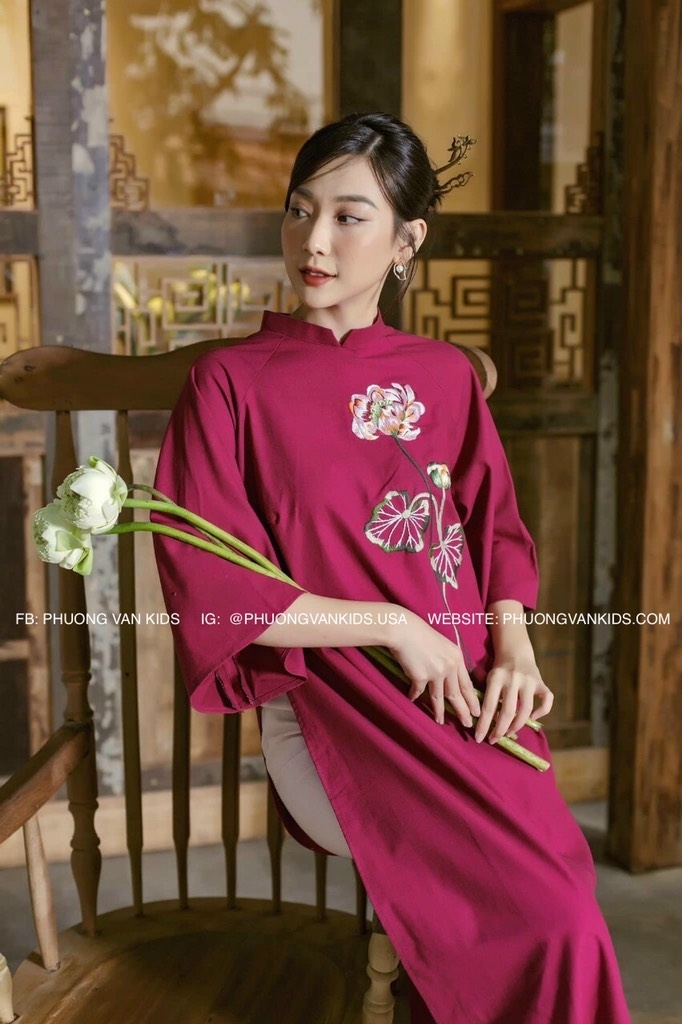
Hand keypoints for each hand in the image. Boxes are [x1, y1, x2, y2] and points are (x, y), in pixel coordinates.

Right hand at [387, 610, 480, 726]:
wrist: (403, 630)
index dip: (472, 699)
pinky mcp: (420, 677)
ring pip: (439, 697)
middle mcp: (449, 667)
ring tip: (441, 721)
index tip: (477, 711)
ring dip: (440, 711)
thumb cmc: (421, 633)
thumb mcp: (443, 644)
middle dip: (463, 711)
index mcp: (457, 658)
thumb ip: (449, 660)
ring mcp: (435, 673)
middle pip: (457, 694)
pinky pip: (418, 691)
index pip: (467, 683)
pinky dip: (414, 696)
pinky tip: (413, 700)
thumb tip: (450, 678)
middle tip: (468, 724)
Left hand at [475, 657, 552, 743]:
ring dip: (516, 726)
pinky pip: (546, 701)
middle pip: (508, 711)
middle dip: (499, 730)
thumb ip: (489, 698)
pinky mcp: (541, 683)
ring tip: (508, 732)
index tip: (478, 738)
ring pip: (526, 710)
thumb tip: (485, 726)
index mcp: (496, 678)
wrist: (515, 651)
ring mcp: (529, 681)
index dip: (483, 725)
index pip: (488, 707)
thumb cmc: (499, 670)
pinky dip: (541, 712)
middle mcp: (514, 679)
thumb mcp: (489, 679)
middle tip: (494, 740)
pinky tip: (532, 718)